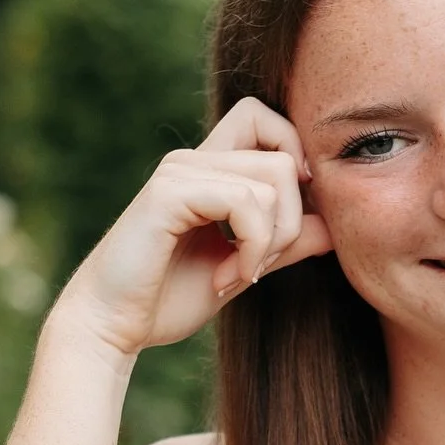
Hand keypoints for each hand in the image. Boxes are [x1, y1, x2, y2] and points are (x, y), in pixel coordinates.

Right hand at [56, 98, 333, 358]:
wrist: (111, 327)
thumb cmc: (167, 299)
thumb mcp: (242, 267)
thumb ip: (283, 243)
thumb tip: (333, 226)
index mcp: (207, 169)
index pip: (264, 117)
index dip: (294, 157)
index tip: (290, 221)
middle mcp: (192, 160)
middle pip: (285, 156)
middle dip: (293, 221)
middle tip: (261, 264)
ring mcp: (179, 172)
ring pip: (274, 179)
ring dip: (271, 241)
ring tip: (239, 275)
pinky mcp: (169, 194)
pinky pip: (245, 203)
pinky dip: (252, 248)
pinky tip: (226, 280)